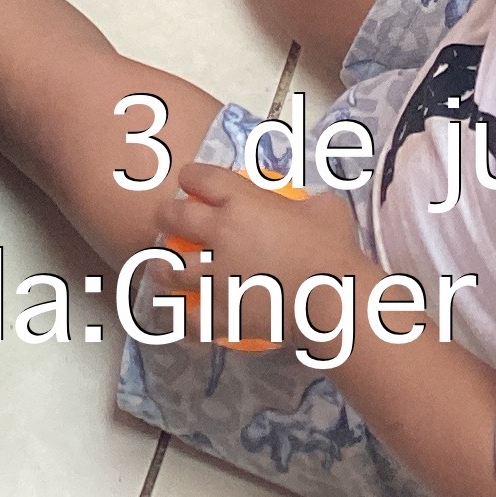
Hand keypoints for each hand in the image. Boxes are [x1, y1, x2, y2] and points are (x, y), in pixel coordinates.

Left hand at [158, 158, 369, 348]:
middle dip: (164, 215)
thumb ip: (307, 201)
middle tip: (164, 218)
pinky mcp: (220, 314)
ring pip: (171, 268)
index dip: (190, 177)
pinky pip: (187, 319)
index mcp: (241, 203)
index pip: (201, 178)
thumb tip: (306, 204)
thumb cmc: (333, 249)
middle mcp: (219, 235)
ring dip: (163, 266)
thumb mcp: (326, 208)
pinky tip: (176, 319)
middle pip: (174, 218)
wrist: (333, 300)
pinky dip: (179, 319)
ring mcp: (214, 277)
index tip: (189, 180)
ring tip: (161, 268)